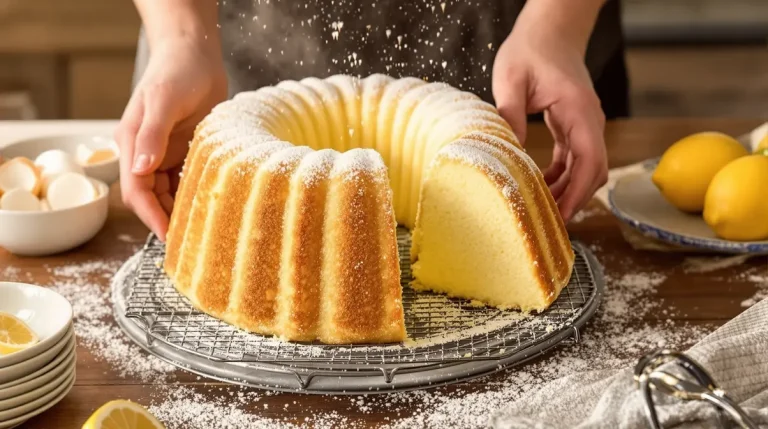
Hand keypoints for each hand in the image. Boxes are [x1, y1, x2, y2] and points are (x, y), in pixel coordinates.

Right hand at [115, 37, 226, 240]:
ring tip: (202, 230)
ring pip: (169, 191)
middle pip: (151, 196)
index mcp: (132, 142)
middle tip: (190, 243)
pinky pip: (186, 179)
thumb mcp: (163, 100)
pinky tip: (210, 206)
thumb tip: (142, 168)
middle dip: (166, 219)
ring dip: (181, 209)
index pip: (136, 189)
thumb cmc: (177, 71)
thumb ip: (152, 134)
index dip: (150, 215)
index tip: (168, 237)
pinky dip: (195, 193)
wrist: (194, 53)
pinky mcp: (184, 149)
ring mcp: (164, 151)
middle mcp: (145, 151)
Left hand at [492, 1, 607, 222]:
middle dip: (574, 199)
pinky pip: (573, 159)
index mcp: (578, 110)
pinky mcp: (573, 126)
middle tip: (547, 223)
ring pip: (585, 168)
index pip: (590, 160)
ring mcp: (584, 124)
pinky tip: (540, 187)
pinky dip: (561, 177)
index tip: (562, 216)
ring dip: (566, 190)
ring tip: (540, 210)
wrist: (550, 29)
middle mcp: (588, 120)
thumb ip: (509, 115)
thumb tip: (506, 155)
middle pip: (593, 171)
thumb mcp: (511, 79)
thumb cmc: (530, 49)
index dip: (578, 192)